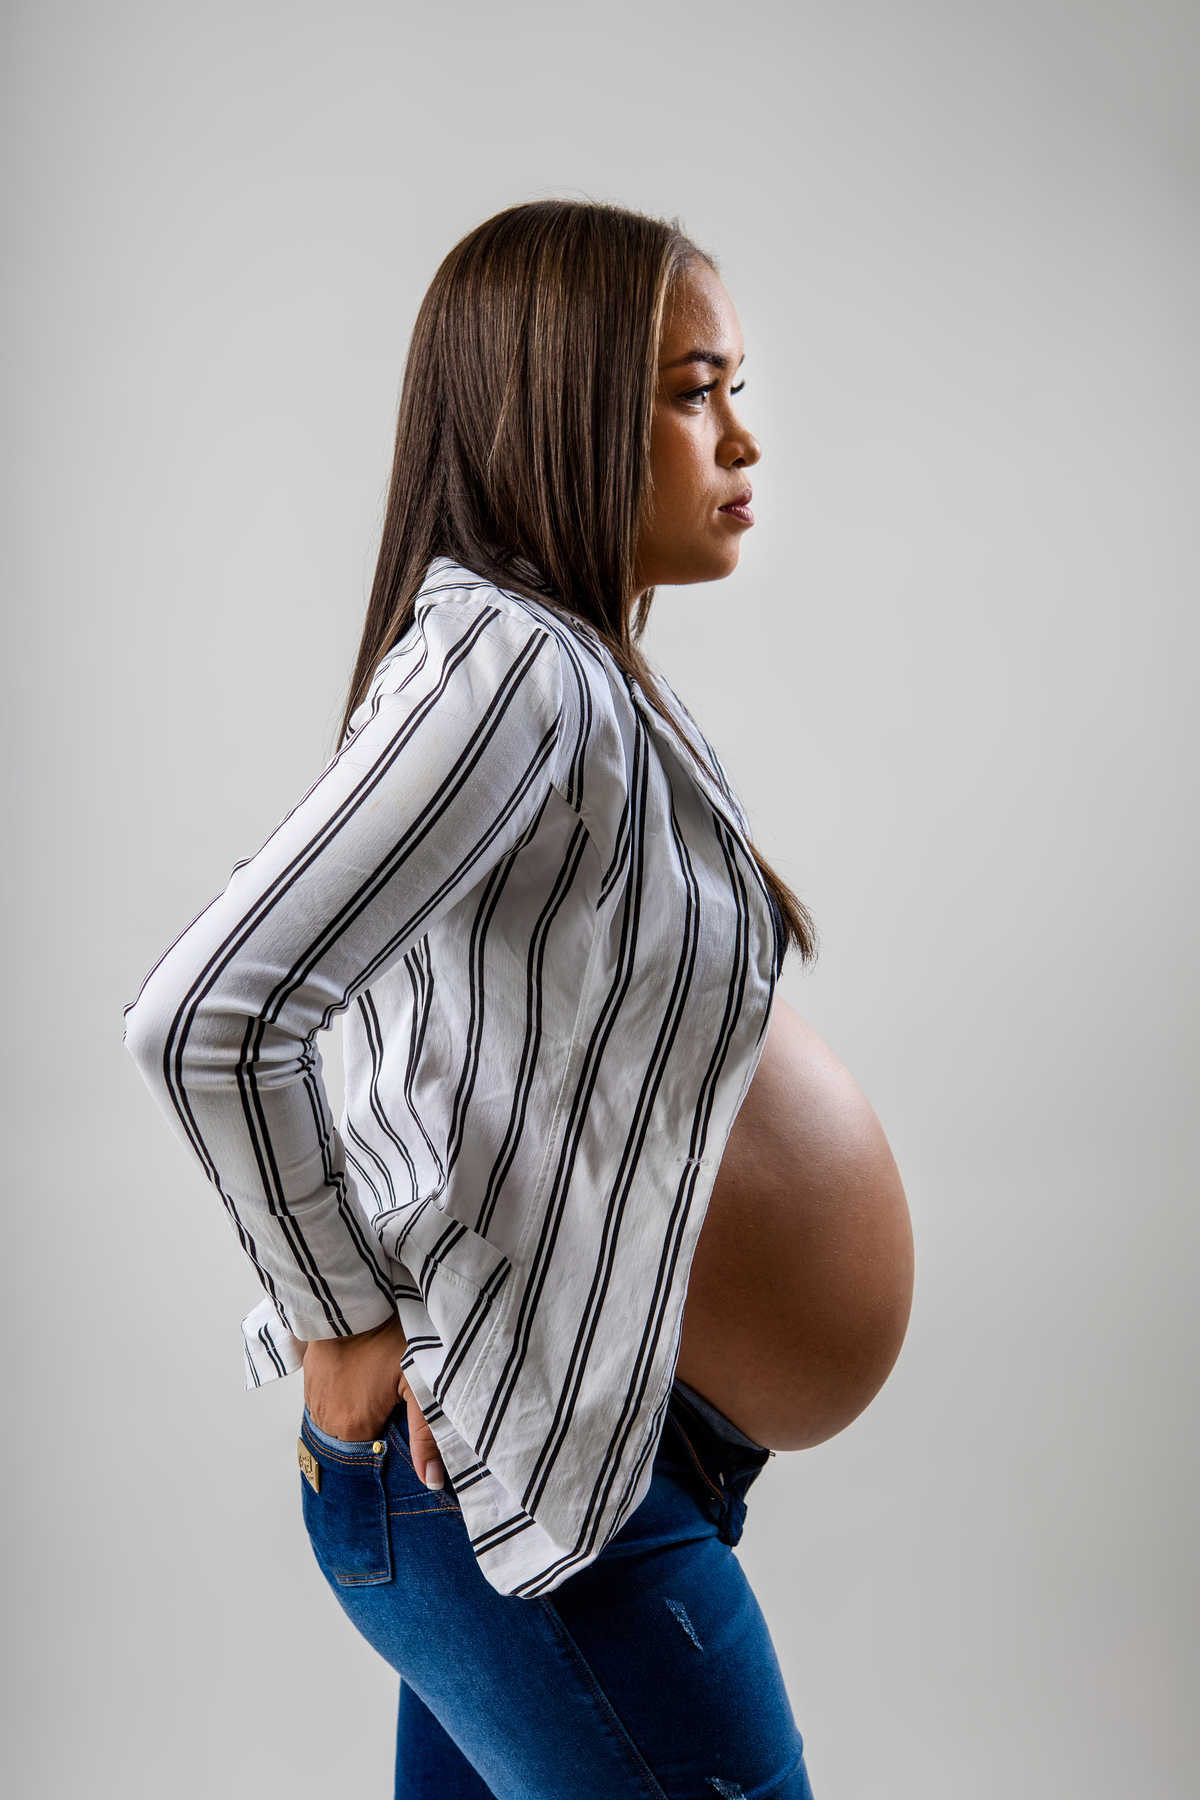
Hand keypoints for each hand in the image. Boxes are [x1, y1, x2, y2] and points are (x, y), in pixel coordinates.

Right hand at [302, 1316, 443, 1489]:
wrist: (355, 1297)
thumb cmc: (389, 1335)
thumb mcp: (416, 1382)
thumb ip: (425, 1434)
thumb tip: (431, 1480)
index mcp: (351, 1428)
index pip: (369, 1460)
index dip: (389, 1450)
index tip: (402, 1432)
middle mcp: (325, 1419)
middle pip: (353, 1442)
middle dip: (374, 1432)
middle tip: (394, 1407)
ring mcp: (313, 1397)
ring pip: (338, 1422)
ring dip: (356, 1415)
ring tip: (378, 1394)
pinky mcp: (309, 1376)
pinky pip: (326, 1401)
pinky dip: (342, 1397)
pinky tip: (361, 1380)